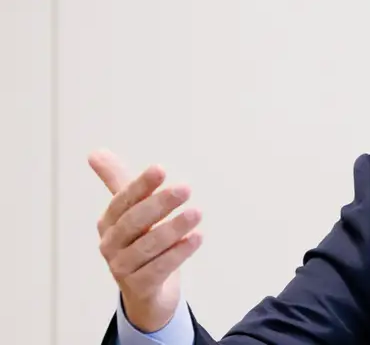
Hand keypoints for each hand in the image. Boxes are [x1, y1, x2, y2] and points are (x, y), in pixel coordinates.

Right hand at [90, 150, 203, 331]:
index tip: (160, 169)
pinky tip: (197, 238)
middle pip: (134, 222)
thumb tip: (95, 153)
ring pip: (148, 246)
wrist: (147, 294)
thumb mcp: (132, 212)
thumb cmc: (139, 244)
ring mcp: (122, 268)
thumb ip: (119, 183)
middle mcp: (110, 245)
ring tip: (197, 213)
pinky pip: (158, 269)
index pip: (123, 201)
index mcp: (108, 223)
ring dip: (173, 228)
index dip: (140, 186)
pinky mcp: (138, 288)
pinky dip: (178, 253)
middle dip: (159, 204)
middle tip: (186, 188)